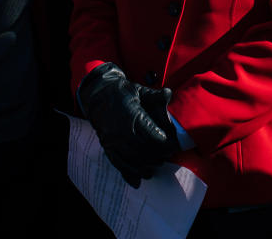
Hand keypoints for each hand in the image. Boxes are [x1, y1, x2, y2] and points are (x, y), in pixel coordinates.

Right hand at [79, 63, 178, 186]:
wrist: (97, 94)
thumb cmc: (121, 92)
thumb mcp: (138, 90)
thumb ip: (154, 95)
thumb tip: (169, 93)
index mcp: (131, 115)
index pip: (152, 135)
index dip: (165, 144)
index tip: (174, 147)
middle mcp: (121, 130)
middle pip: (143, 150)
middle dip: (157, 157)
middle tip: (167, 157)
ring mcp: (112, 140)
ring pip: (131, 160)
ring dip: (145, 167)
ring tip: (155, 168)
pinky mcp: (106, 146)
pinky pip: (117, 163)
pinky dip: (128, 174)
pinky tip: (137, 181)